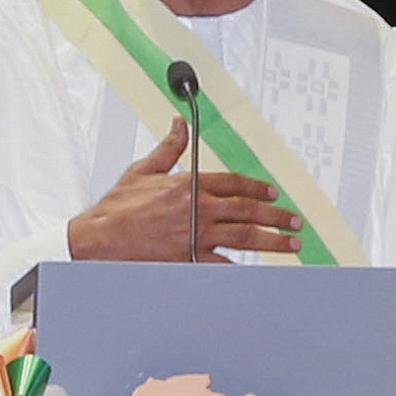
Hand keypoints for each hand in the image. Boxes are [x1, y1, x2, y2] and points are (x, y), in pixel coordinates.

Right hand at [67, 117, 303, 261]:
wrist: (101, 239)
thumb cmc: (118, 208)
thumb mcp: (143, 169)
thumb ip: (169, 147)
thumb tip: (179, 125)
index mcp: (190, 184)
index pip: (234, 183)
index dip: (257, 187)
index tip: (272, 192)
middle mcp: (198, 209)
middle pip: (247, 210)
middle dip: (276, 214)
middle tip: (294, 220)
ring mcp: (196, 236)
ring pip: (245, 236)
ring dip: (272, 239)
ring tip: (291, 243)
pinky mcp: (189, 260)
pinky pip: (224, 265)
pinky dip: (243, 267)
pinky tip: (259, 270)